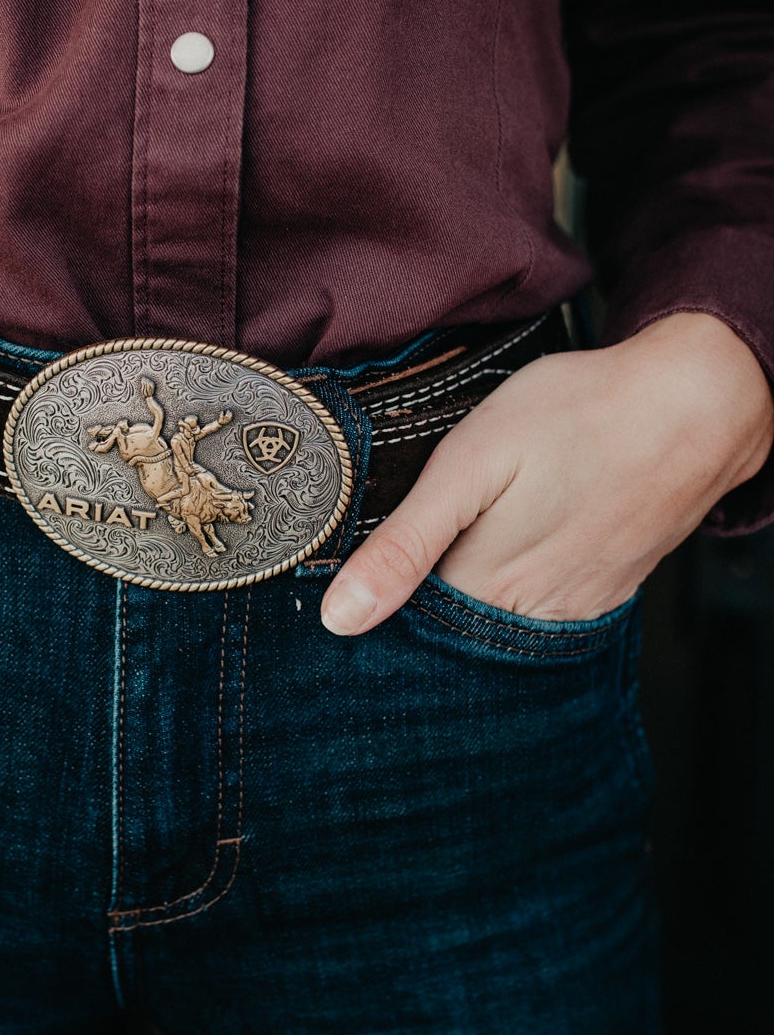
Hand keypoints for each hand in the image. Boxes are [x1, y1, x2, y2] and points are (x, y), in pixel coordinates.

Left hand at [320, 311, 773, 635]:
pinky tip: (518, 543)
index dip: (377, 595)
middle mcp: (529, 613)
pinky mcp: (606, 590)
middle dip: (422, 600)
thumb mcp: (470, 463)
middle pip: (451, 630)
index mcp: (483, 587)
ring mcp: (574, 606)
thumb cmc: (579, 415)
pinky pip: (545, 611)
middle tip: (423, 538)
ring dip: (473, 594)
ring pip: (499, 623)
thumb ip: (405, 544)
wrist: (693, 403)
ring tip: (471, 534)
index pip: (403, 625)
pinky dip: (521, 588)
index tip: (361, 571)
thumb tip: (342, 619)